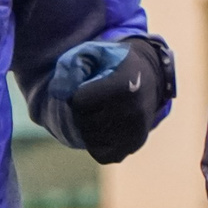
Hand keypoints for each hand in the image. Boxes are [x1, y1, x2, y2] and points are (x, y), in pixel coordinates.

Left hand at [50, 36, 173, 164]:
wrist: (149, 76)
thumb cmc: (114, 64)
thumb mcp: (95, 53)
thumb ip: (73, 65)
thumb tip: (58, 92)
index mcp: (122, 86)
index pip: (78, 101)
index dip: (77, 93)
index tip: (89, 86)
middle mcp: (133, 111)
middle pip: (83, 122)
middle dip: (82, 111)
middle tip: (96, 100)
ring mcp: (136, 131)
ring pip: (90, 139)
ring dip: (88, 126)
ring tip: (103, 111)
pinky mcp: (135, 145)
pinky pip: (101, 154)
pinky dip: (97, 144)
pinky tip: (105, 127)